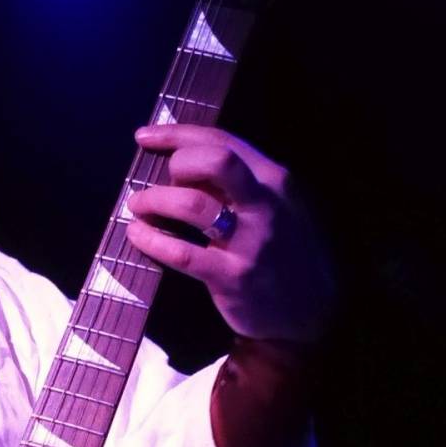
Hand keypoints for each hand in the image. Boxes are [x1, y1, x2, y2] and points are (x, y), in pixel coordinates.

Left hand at [125, 122, 335, 345]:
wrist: (309, 312)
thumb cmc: (284, 253)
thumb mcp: (277, 206)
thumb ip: (241, 184)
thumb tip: (187, 165)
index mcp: (274, 178)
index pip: (222, 140)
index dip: (177, 134)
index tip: (145, 136)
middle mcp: (265, 203)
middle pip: (214, 159)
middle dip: (175, 162)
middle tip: (157, 181)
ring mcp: (250, 240)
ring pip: (192, 203)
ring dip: (155, 200)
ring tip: (138, 207)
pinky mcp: (232, 276)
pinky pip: (183, 253)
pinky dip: (152, 240)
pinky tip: (137, 235)